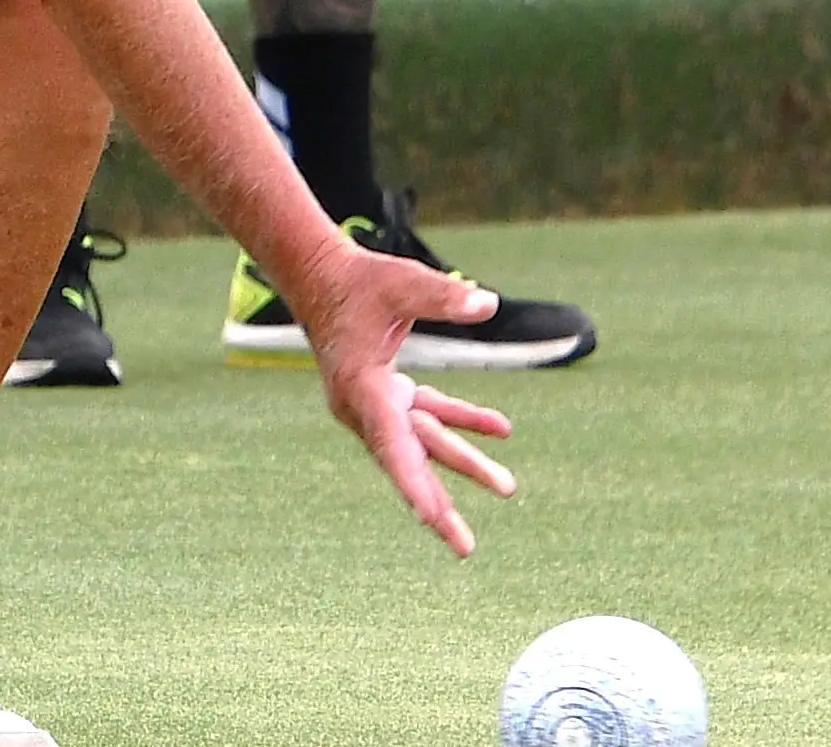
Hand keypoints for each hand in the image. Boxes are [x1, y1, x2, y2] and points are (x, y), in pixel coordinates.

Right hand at [266, 235, 518, 554]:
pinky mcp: (388, 393)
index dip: (411, 479)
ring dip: (465, 463)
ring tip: (508, 488)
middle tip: (465, 549)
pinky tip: (502, 429)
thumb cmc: (359, 280)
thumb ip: (443, 297)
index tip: (430, 516)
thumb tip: (488, 305)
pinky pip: (429, 416)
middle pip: (407, 463)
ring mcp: (376, 404)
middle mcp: (365, 408)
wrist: (321, 280)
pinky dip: (462, 421)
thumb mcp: (402, 283)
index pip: (389, 441)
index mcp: (361, 387)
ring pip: (424, 444)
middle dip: (436, 507)